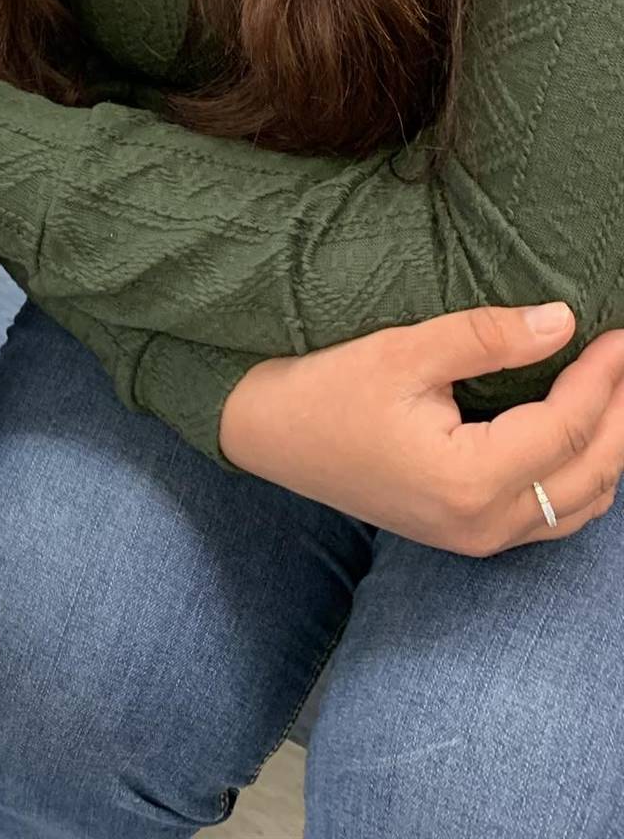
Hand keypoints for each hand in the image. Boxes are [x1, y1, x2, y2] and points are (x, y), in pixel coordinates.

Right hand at [219, 303, 623, 553]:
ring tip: (612, 390)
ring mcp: (477, 538)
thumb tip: (562, 321)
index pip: (567, 428)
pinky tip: (579, 432)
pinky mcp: (467, 534)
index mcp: (469, 480)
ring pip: (580, 504)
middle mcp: (483, 524)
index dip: (602, 377)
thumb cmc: (327, 389)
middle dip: (621, 414)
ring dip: (608, 449)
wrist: (270, 435)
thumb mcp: (403, 352)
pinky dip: (581, 475)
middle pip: (592, 474)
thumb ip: (486, 338)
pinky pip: (552, 515)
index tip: (620, 333)